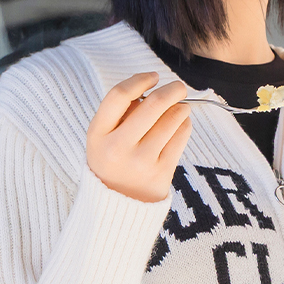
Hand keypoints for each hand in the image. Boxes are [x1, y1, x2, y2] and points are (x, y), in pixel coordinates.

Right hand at [86, 72, 191, 202]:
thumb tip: (155, 89)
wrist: (119, 206)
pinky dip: (185, 125)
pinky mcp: (161, 172)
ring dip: (181, 108)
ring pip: (171, 120)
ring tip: (181, 108)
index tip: (153, 76)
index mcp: (98, 134)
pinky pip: (180, 137)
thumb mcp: (103, 139)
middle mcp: (118, 147)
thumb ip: (121, 114)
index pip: (118, 96)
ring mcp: (141, 161)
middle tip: (179, 87)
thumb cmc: (114, 163)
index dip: (139, 80)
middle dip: (171, 90)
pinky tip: (182, 124)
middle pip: (151, 105)